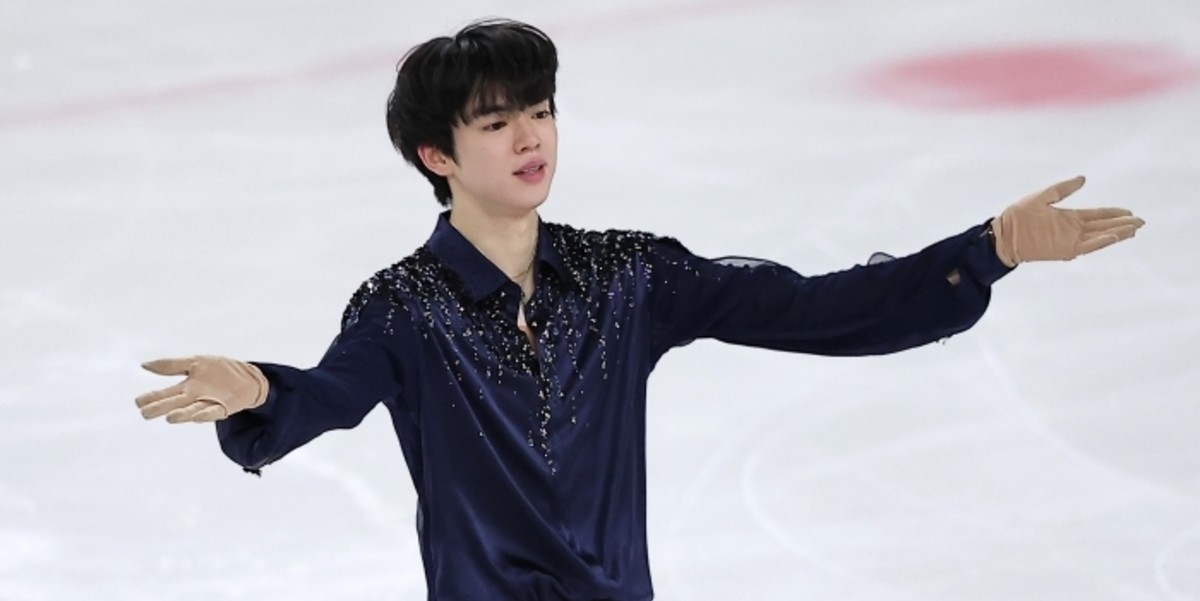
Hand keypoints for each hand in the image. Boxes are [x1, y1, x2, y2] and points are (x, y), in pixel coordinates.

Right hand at [136, 356, 267, 422]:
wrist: (249, 376)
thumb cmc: (220, 370)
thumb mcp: (195, 362)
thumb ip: (171, 365)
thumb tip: (144, 365)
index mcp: (186, 387)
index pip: (165, 393)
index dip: (152, 398)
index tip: (138, 402)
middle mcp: (194, 398)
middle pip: (174, 404)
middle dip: (161, 408)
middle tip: (145, 413)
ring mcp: (208, 403)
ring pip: (191, 411)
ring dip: (181, 415)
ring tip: (169, 417)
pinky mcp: (224, 407)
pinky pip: (214, 412)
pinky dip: (205, 415)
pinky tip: (196, 416)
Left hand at [992, 176, 1144, 266]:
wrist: (1003, 233)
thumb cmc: (1018, 216)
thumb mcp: (1043, 196)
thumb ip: (1063, 189)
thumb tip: (1083, 178)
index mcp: (1068, 217)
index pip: (1097, 215)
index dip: (1113, 213)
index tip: (1129, 212)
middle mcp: (1072, 230)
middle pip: (1103, 226)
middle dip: (1121, 224)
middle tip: (1141, 222)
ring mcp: (1069, 240)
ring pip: (1099, 237)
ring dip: (1116, 233)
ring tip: (1134, 230)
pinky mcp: (1064, 250)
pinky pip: (1087, 246)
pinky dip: (1100, 242)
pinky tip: (1114, 237)